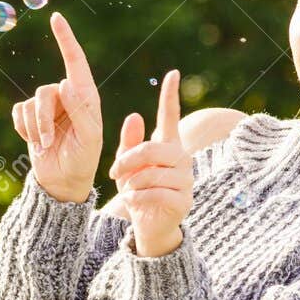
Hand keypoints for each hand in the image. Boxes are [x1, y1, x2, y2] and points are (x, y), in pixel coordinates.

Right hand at [10, 12, 104, 202]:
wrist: (63, 181)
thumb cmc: (83, 159)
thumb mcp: (89, 138)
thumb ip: (80, 109)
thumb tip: (64, 82)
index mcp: (86, 96)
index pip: (75, 61)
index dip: (65, 38)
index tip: (56, 17)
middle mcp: (66, 96)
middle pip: (45, 91)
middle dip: (43, 118)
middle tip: (48, 141)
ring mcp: (47, 106)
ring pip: (30, 103)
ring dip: (35, 128)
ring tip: (44, 144)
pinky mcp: (30, 117)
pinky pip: (18, 112)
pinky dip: (23, 129)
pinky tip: (34, 141)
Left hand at [107, 69, 192, 255]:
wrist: (149, 226)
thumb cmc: (138, 191)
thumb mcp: (128, 167)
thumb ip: (129, 144)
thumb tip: (134, 116)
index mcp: (168, 146)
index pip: (170, 117)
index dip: (170, 96)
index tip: (172, 73)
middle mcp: (182, 159)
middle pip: (153, 149)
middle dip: (128, 160)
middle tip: (114, 172)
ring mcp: (185, 180)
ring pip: (152, 173)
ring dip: (131, 183)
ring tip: (126, 190)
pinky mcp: (183, 201)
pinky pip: (155, 193)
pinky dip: (136, 197)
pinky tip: (130, 201)